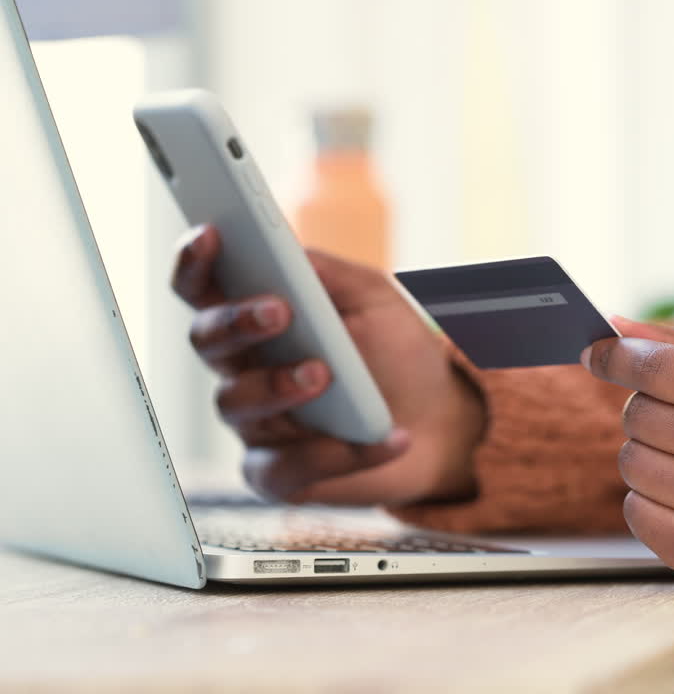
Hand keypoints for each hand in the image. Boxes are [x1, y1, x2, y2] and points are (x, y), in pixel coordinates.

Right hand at [170, 225, 484, 504]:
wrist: (441, 419)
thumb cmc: (397, 354)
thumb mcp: (374, 299)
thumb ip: (328, 273)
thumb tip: (287, 253)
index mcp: (258, 318)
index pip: (205, 286)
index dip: (195, 261)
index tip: (211, 235)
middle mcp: (244, 369)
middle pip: (207, 340)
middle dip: (237, 322)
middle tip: (280, 312)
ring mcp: (258, 423)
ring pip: (238, 403)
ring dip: (280, 386)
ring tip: (327, 376)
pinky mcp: (280, 474)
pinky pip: (286, 467)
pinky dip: (337, 452)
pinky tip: (382, 436)